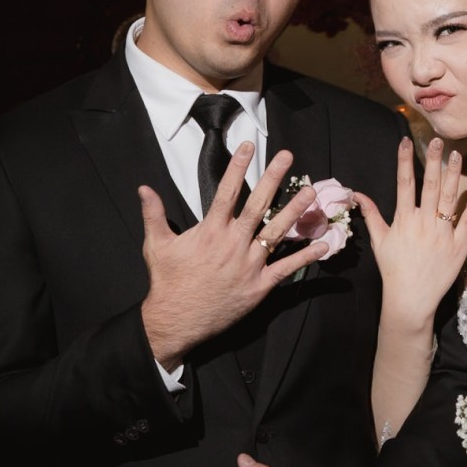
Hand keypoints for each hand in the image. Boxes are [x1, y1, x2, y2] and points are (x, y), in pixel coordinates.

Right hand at [140, 146, 323, 365]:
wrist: (175, 320)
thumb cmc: (167, 282)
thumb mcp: (156, 245)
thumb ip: (153, 214)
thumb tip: (144, 188)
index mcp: (210, 231)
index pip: (227, 192)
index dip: (238, 167)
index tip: (248, 146)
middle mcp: (232, 244)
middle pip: (258, 205)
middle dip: (273, 178)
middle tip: (287, 157)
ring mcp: (248, 265)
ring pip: (276, 232)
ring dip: (295, 211)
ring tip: (310, 193)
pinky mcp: (259, 286)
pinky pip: (286, 269)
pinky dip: (304, 257)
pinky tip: (322, 245)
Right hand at [356, 138, 466, 330]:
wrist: (411, 299)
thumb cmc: (394, 269)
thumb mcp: (379, 241)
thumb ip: (371, 215)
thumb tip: (357, 194)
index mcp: (404, 220)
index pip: (404, 183)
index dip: (404, 160)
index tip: (406, 141)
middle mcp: (423, 223)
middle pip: (430, 185)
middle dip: (433, 160)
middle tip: (438, 140)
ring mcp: (443, 233)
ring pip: (450, 198)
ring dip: (454, 175)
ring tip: (457, 155)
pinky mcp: (459, 245)